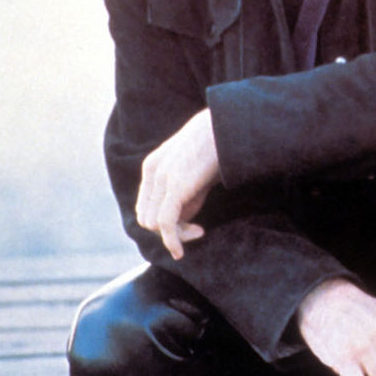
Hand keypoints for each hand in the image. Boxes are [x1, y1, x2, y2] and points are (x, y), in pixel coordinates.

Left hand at [135, 109, 219, 260]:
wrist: (229, 125)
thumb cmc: (218, 146)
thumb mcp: (195, 171)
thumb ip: (186, 193)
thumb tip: (183, 220)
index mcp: (153, 166)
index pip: (146, 206)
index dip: (163, 222)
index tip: (190, 225)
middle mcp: (152, 172)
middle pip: (147, 218)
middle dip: (169, 231)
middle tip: (197, 231)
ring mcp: (162, 179)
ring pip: (154, 224)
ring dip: (176, 235)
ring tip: (200, 231)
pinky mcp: (176, 187)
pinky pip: (165, 224)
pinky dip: (173, 242)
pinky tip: (182, 250)